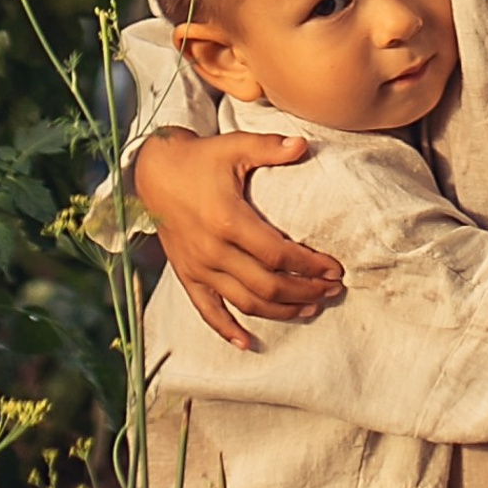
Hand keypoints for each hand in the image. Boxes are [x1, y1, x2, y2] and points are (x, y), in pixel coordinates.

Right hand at [130, 127, 341, 348]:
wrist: (153, 173)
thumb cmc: (199, 159)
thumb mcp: (234, 146)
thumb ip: (270, 148)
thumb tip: (304, 144)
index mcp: (228, 220)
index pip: (278, 255)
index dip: (309, 265)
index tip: (334, 269)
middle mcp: (212, 250)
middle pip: (267, 286)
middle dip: (305, 292)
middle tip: (332, 291)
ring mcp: (199, 267)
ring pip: (245, 303)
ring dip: (281, 312)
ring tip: (311, 309)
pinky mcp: (187, 275)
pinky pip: (208, 311)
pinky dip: (227, 330)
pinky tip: (248, 343)